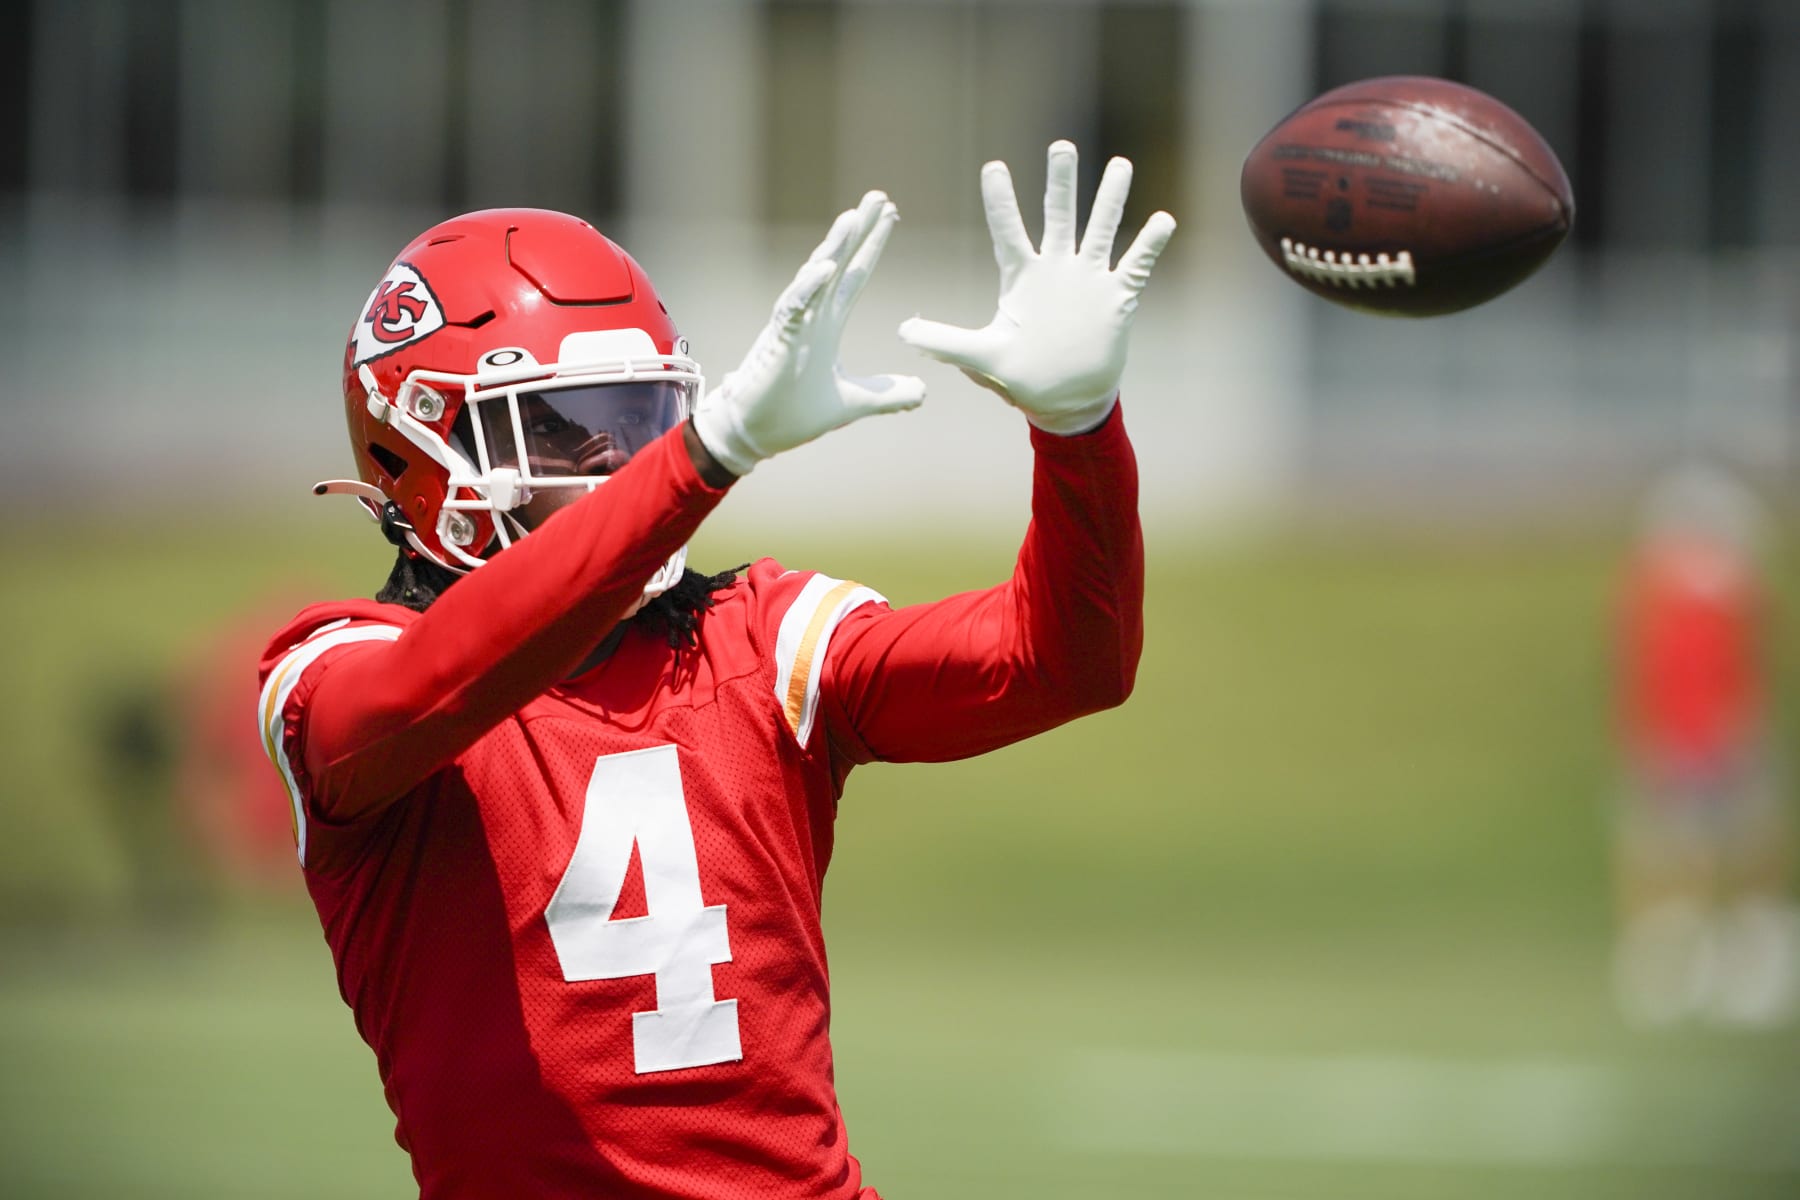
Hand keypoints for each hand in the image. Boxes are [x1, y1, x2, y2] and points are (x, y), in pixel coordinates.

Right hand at [691, 191, 926, 475]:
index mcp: (827, 324)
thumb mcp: (851, 403)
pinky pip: (793, 308)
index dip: (872, 246)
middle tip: (879, 196)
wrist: (755, 435)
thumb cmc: (791, 413)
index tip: (890, 215)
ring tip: (852, 218)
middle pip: (838, 263)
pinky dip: (808, 288)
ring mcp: (793, 326)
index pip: (854, 275)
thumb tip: (922, 392)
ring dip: (833, 248)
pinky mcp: (778, 341)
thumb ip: (886, 395)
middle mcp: (811, 316)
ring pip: (814, 277)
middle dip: (858, 230)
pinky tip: (825, 267)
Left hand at [898, 141, 1175, 434]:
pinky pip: (1137, 264)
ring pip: (1101, 229)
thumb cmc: (1023, 378)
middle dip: (1061, 181)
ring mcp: (1088, 280)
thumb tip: (904, 333)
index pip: (1008, 230)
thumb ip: (947, 343)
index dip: (1001, 200)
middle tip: (1061, 145)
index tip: (993, 165)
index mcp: (1022, 277)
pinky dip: (1150, 244)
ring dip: (1110, 198)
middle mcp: (1056, 269)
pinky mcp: (1116, 297)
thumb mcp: (982, 358)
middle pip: (1058, 215)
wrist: (1067, 402)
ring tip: (1119, 164)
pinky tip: (1164, 219)